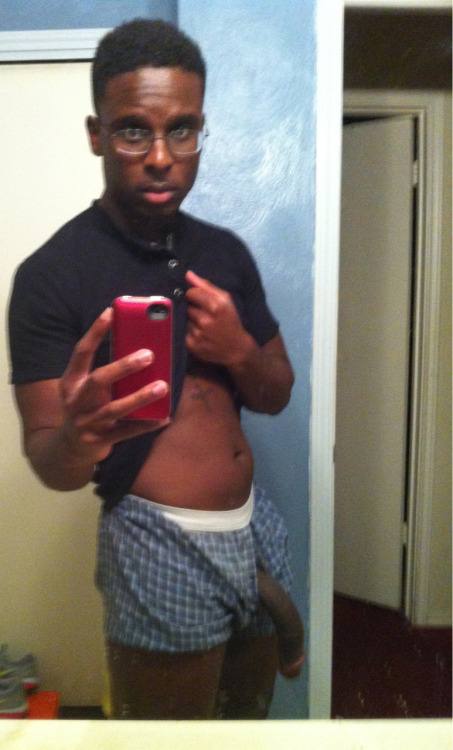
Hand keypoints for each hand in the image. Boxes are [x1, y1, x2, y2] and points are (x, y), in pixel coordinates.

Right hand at [59, 308, 168, 464]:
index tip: (111, 312)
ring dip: (140, 397)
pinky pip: (128, 432)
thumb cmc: (86, 407)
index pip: (81, 352)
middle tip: (149, 355)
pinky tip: (165, 416)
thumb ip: (105, 371)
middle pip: (98, 381)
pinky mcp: (100, 441)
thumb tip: (141, 346)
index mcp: (70, 382)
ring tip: (163, 386)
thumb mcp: (84, 387)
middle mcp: (76, 401)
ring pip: (115, 409)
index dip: (95, 332)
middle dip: (123, 367)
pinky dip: (147, 424)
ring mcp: (87, 423)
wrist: (70, 447)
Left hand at [185, 270, 253, 366]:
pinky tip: (202, 335)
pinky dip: (191, 333)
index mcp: (216, 306)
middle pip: (187, 306)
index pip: (191, 293)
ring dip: (192, 322)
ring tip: (204, 326)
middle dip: (194, 309)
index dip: (195, 296)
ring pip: (185, 320)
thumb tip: (188, 274)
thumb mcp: (226, 300)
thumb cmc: (231, 321)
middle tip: (206, 316)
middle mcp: (206, 320)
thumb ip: (206, 285)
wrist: (237, 349)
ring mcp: (198, 334)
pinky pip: (184, 332)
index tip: (202, 301)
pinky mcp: (192, 345)